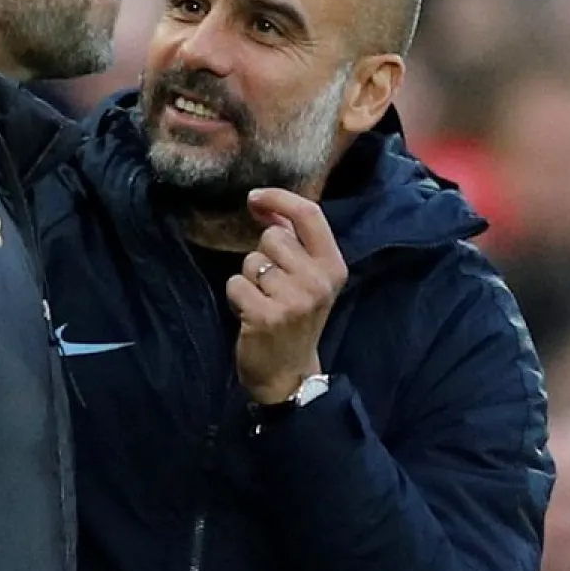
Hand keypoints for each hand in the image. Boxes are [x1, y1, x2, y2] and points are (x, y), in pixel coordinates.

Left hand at [227, 189, 347, 404]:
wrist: (288, 373)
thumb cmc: (295, 319)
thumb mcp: (308, 279)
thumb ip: (293, 240)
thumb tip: (263, 204)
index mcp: (334, 266)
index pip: (310, 214)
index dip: (280, 198)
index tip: (255, 198)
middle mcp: (318, 281)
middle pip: (272, 237)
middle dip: (263, 256)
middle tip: (272, 286)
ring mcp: (294, 300)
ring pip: (251, 261)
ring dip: (249, 279)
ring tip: (262, 302)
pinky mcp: (266, 316)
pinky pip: (235, 283)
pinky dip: (236, 297)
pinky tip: (250, 315)